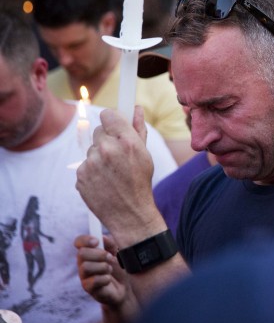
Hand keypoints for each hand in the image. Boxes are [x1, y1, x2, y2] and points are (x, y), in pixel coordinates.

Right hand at [74, 234, 127, 307]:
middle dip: (99, 254)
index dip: (85, 240)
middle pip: (81, 253)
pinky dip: (105, 278)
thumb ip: (110, 243)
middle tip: (110, 258)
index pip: (78, 242)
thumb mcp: (117, 252)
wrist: (124, 287)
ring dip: (103, 267)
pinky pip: (94, 281)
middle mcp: (83, 263)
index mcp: (89, 252)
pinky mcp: (88, 288)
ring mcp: (84, 276)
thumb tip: (101, 237)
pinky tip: (109, 279)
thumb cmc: (119, 268)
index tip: (97, 241)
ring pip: (86, 267)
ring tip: (110, 270)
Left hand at [76, 106, 157, 238]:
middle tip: (117, 155)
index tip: (115, 126)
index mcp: (127, 141)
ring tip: (111, 172)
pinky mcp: (80, 175)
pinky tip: (103, 180)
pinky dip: (92, 170)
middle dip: (107, 139)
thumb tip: (136, 108)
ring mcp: (92, 163)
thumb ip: (139, 129)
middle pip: (99, 131)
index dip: (112, 121)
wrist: (129, 213)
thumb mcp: (145, 155)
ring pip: (91, 149)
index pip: (108, 115)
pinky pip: (84, 164)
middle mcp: (107, 149)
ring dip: (99, 156)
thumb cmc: (140, 182)